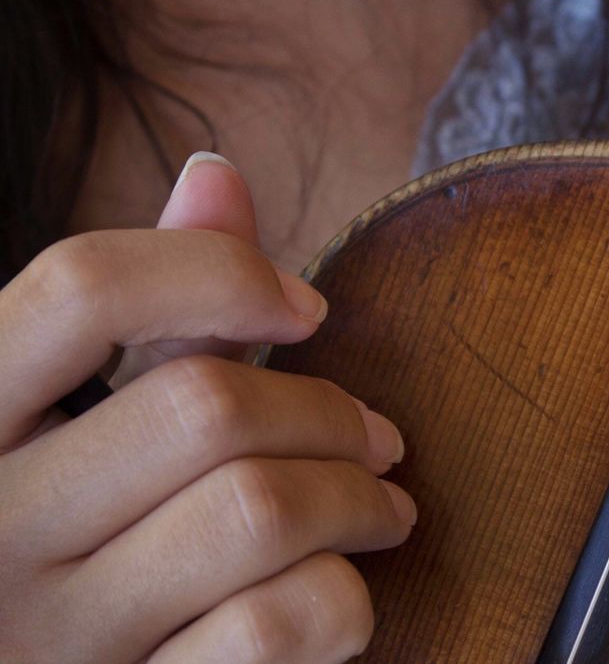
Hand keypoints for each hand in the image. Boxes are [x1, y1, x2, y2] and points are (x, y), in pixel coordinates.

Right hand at [0, 155, 414, 663]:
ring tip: (382, 507)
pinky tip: (337, 592)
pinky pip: (274, 626)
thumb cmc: (95, 542)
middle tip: (378, 439)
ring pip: (256, 512)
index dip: (219, 274)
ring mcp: (45, 635)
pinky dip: (341, 601)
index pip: (81, 290)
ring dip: (359, 500)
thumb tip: (215, 172)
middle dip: (329, 413)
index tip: (307, 309)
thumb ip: (153, 307)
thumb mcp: (94, 419)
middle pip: (205, 406)